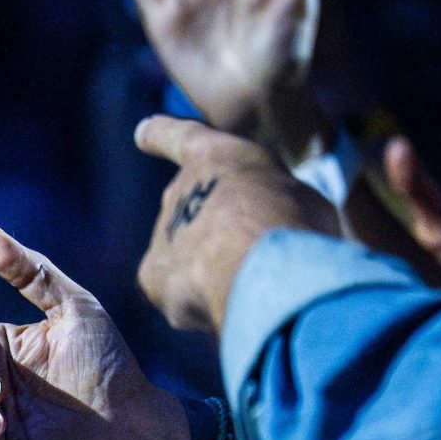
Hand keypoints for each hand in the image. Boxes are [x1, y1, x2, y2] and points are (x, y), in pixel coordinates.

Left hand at [133, 115, 340, 333]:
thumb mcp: (298, 199)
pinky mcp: (153, 277)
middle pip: (191, 209)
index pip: (180, 138)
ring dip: (210, 269)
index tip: (142, 133)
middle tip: (252, 255)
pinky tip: (226, 306)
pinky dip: (197, 301)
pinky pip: (175, 292)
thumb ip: (271, 207)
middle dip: (215, 232)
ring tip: (248, 286)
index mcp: (216, 158)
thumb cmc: (295, 224)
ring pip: (185, 255)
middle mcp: (179, 190)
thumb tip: (268, 235)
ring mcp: (162, 233)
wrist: (263, 267)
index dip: (161, 136)